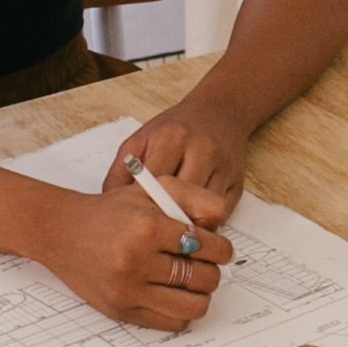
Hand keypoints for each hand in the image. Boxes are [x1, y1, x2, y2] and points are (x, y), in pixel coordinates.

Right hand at [50, 181, 232, 330]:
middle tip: (201, 263)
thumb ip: (193, 198)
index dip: (222, 249)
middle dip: (211, 270)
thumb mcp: (153, 189)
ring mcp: (128, 290)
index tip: (219, 249)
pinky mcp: (122, 311)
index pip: (210, 248)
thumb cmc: (111, 212)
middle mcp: (136, 260)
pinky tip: (172, 293)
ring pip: (194, 306)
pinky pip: (172, 322)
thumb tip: (219, 228)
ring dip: (200, 294)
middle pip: (205, 278)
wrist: (62, 232)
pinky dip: (181, 310)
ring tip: (190, 281)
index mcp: (148, 227)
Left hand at [115, 101, 245, 227]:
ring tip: (170, 233)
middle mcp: (202, 150)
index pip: (155, 182)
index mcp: (173, 137)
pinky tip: (190, 224)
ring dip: (188, 225)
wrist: (220, 111)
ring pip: (205, 211)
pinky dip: (204, 224)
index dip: (143, 206)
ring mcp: (223, 168)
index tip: (134, 221)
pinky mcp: (238, 183)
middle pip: (183, 200)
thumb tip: (109, 205)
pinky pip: (221, 214)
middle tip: (151, 235)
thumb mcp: (141, 139)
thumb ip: (121, 171)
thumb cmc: (176, 128)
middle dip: (165, 219)